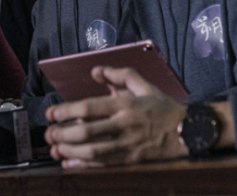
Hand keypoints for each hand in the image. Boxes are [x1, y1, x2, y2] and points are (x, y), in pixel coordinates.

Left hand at [44, 67, 187, 167]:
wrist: (188, 132)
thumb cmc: (164, 108)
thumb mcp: (144, 85)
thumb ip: (120, 75)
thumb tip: (96, 71)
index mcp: (125, 105)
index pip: (90, 108)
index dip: (67, 111)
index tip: (51, 114)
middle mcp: (124, 125)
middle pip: (87, 132)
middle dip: (63, 134)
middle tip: (48, 134)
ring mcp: (127, 145)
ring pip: (92, 151)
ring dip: (69, 152)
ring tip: (54, 149)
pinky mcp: (130, 160)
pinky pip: (102, 165)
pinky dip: (83, 165)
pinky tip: (69, 163)